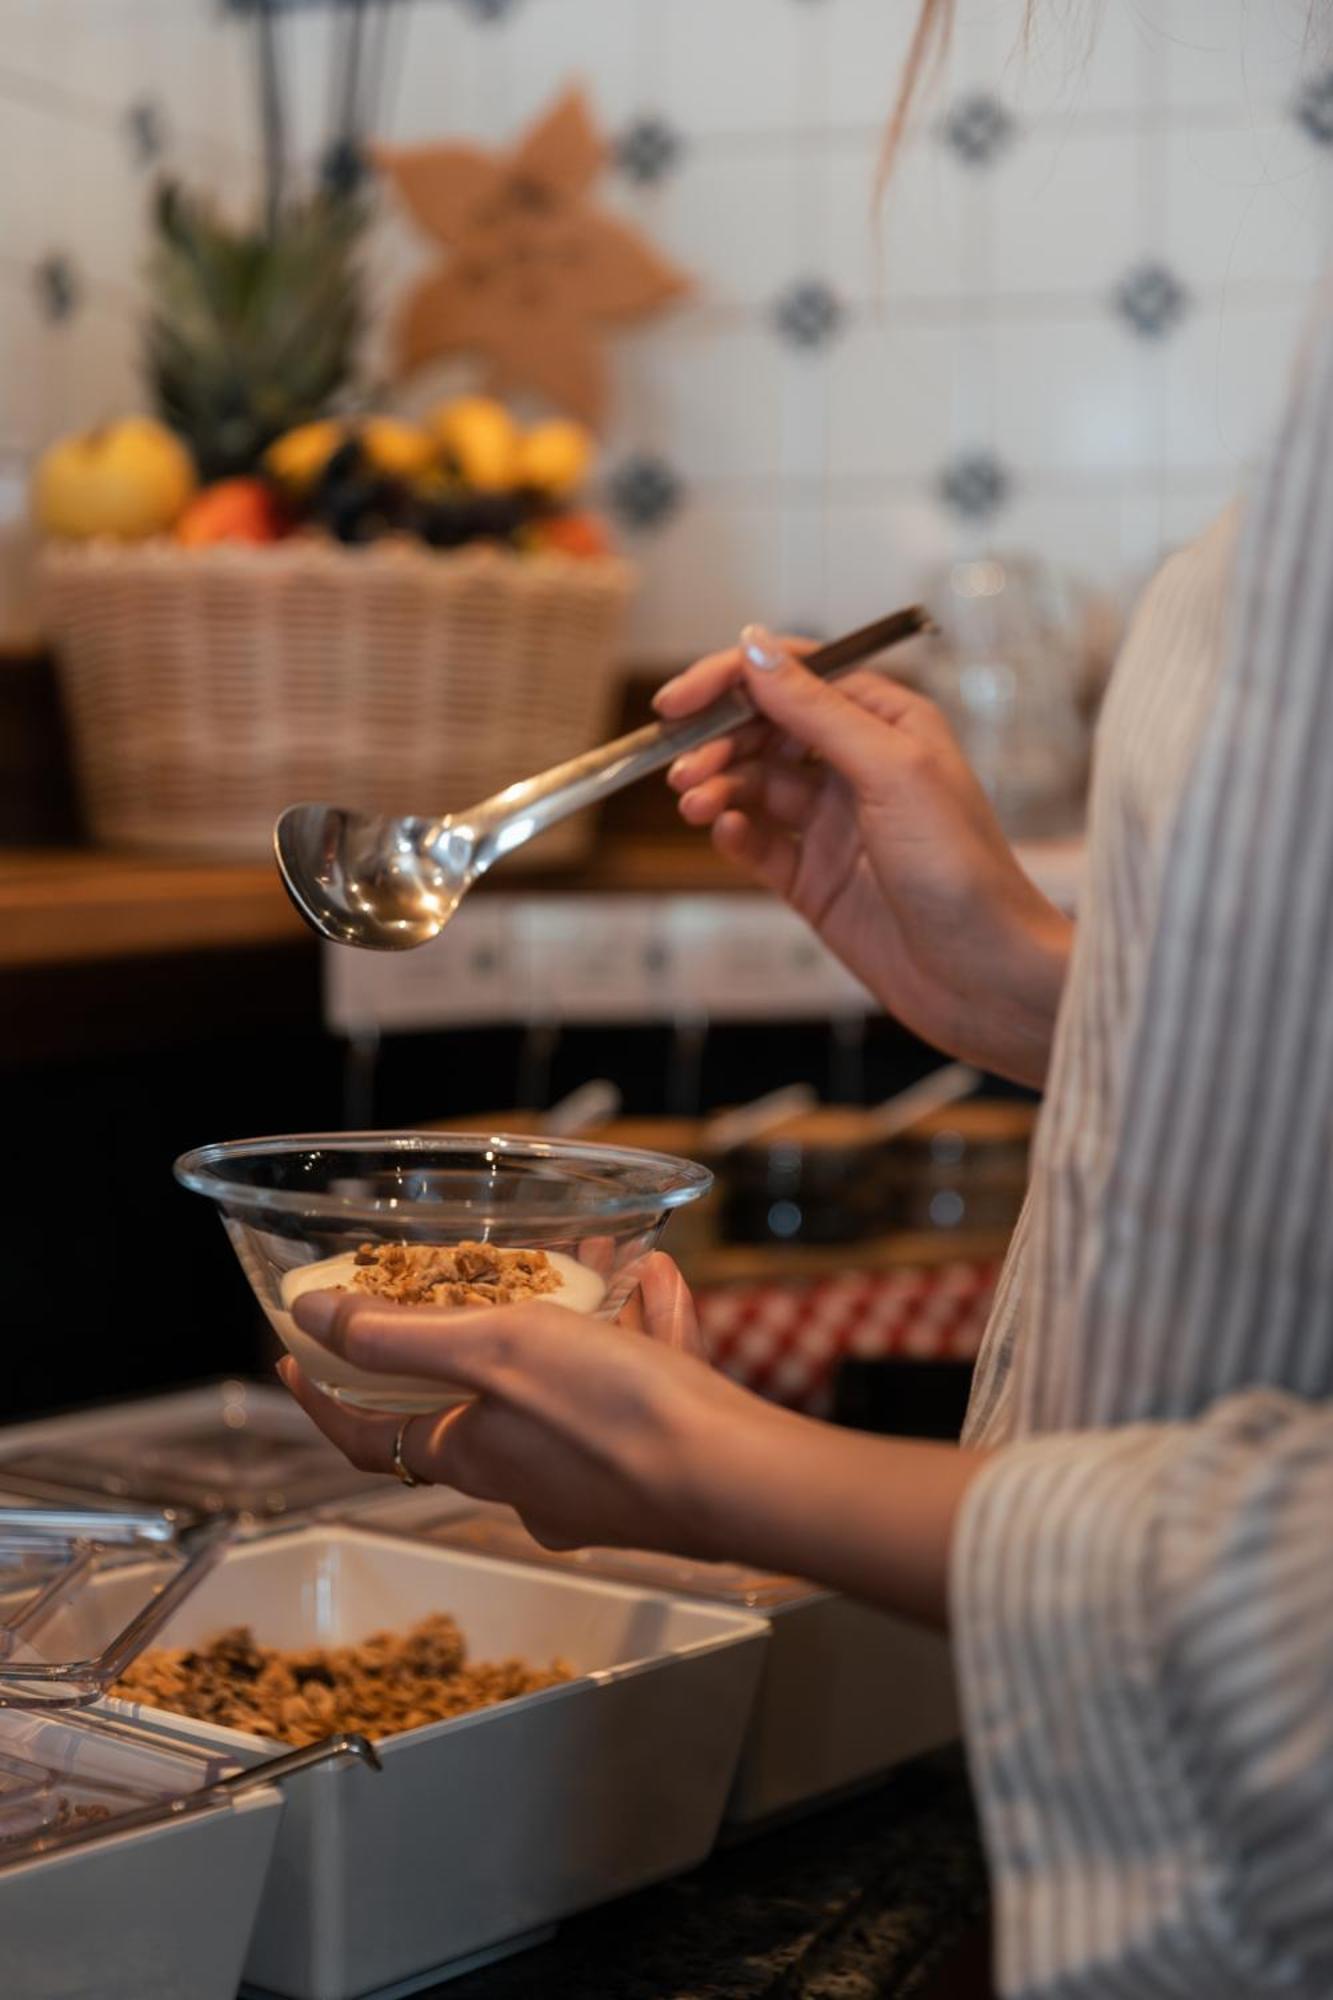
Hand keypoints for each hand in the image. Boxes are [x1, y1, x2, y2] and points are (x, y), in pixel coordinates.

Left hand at [279, 1253, 761, 1554]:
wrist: (738, 1476)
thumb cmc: (612, 1415)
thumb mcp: (494, 1350)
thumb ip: (400, 1334)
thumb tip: (315, 1318)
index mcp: (472, 1457)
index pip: (369, 1436)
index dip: (324, 1395)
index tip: (293, 1354)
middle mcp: (525, 1478)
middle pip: (475, 1399)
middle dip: (474, 1328)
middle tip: (473, 1275)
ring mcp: (594, 1475)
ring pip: (565, 1383)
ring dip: (572, 1315)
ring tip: (596, 1255)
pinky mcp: (655, 1461)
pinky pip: (633, 1388)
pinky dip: (639, 1332)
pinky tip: (659, 1282)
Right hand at [656, 626, 1071, 1086]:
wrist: (984, 976)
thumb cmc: (962, 869)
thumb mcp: (889, 770)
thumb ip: (817, 710)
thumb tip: (757, 648)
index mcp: (888, 723)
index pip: (796, 677)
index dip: (732, 680)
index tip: (679, 702)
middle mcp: (859, 766)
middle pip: (764, 731)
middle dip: (718, 743)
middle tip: (681, 769)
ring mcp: (835, 824)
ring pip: (755, 787)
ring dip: (719, 788)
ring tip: (696, 805)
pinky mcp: (816, 879)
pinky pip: (760, 844)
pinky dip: (736, 834)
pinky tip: (728, 834)